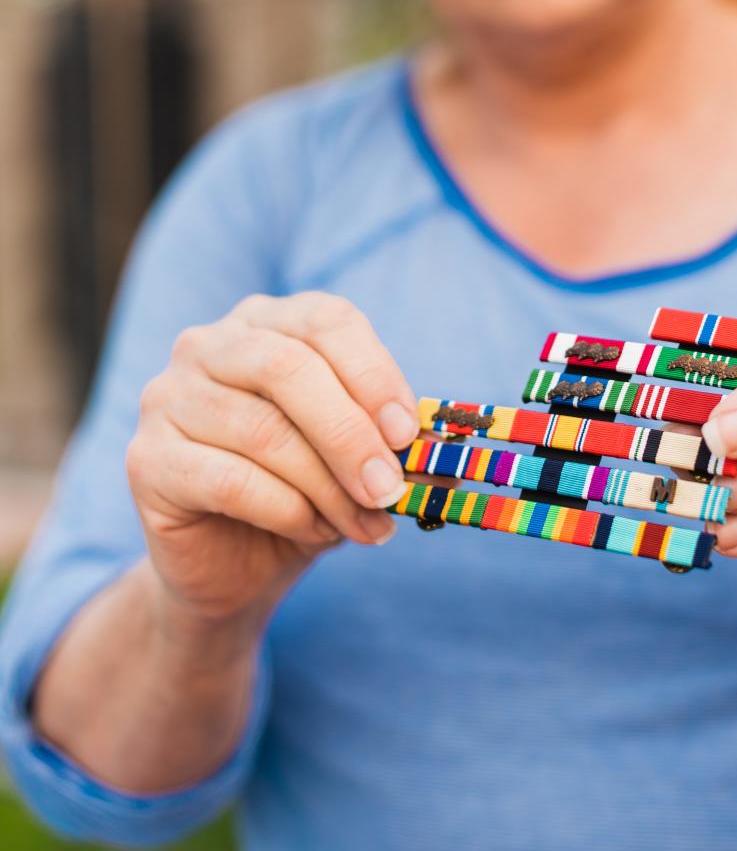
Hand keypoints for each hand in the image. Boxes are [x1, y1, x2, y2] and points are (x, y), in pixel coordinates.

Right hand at [125, 292, 418, 627]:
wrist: (232, 566)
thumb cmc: (303, 491)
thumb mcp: (355, 456)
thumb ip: (390, 441)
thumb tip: (441, 456)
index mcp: (266, 321)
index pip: (326, 319)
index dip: (373, 373)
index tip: (409, 433)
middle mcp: (208, 344)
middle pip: (290, 369)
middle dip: (351, 434)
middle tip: (390, 488)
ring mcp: (167, 397)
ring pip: (264, 431)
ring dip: (328, 486)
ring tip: (365, 524)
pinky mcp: (146, 459)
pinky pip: (230, 481)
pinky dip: (288, 510)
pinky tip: (314, 530)